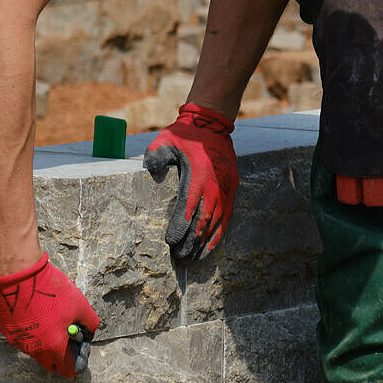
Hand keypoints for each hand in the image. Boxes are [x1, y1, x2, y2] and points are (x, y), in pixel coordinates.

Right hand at [0, 253, 100, 379]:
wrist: (20, 275)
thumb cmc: (51, 290)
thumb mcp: (80, 305)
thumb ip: (89, 323)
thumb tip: (89, 330)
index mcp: (53, 346)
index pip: (66, 370)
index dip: (75, 362)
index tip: (78, 351)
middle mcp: (34, 349)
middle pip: (50, 362)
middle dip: (60, 354)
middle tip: (66, 335)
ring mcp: (18, 341)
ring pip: (36, 350)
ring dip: (45, 341)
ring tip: (51, 318)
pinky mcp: (7, 331)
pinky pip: (24, 338)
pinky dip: (32, 331)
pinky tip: (35, 312)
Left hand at [144, 102, 237, 263]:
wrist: (212, 124)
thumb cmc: (186, 135)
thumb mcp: (166, 139)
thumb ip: (156, 155)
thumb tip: (150, 170)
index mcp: (198, 175)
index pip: (188, 207)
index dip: (181, 226)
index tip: (171, 242)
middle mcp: (215, 184)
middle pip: (204, 219)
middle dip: (192, 241)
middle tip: (181, 258)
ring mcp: (226, 187)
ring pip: (218, 221)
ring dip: (206, 241)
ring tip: (195, 258)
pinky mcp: (232, 188)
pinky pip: (228, 215)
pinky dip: (220, 231)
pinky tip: (212, 244)